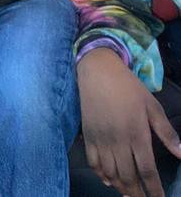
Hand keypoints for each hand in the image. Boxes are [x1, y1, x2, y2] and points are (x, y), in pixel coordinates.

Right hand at [78, 48, 180, 196]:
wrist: (98, 72)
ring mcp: (100, 139)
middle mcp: (117, 141)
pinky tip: (108, 180)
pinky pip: (93, 162)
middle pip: (128, 176)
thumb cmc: (128, 87)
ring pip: (110, 172)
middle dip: (137, 193)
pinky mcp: (88, 135)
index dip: (154, 189)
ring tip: (129, 194)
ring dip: (120, 187)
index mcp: (137, 134)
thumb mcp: (152, 106)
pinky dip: (101, 174)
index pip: (147, 170)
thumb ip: (166, 132)